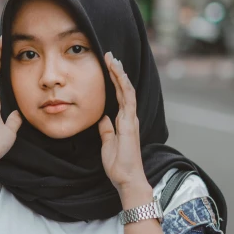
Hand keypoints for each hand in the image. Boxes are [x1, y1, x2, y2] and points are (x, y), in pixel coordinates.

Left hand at [98, 53, 151, 194]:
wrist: (126, 178)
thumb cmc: (118, 164)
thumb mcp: (107, 144)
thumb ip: (107, 130)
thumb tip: (103, 118)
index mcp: (124, 120)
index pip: (119, 95)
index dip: (114, 79)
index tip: (108, 65)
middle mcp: (129, 117)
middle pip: (124, 88)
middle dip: (117, 71)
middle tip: (109, 55)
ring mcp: (131, 119)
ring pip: (128, 90)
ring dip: (120, 74)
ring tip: (113, 59)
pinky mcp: (130, 124)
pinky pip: (128, 100)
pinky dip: (124, 86)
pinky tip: (119, 75)